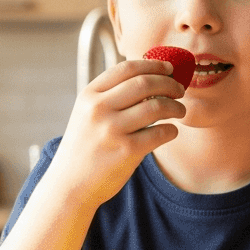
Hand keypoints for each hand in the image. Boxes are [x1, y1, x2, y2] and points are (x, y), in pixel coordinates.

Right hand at [46, 58, 185, 207]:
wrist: (70, 184)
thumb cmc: (84, 147)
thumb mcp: (86, 114)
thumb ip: (109, 95)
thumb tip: (148, 76)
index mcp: (89, 95)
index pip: (126, 68)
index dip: (152, 64)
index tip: (168, 68)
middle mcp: (99, 109)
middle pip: (145, 83)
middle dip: (169, 83)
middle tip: (179, 90)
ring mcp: (112, 130)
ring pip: (157, 107)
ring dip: (176, 107)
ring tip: (180, 111)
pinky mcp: (126, 151)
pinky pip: (160, 133)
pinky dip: (171, 130)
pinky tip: (171, 132)